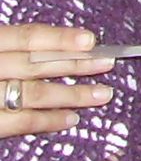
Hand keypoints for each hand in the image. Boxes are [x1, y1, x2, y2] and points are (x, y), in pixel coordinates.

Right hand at [0, 26, 114, 138]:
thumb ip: (13, 48)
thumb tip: (55, 46)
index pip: (26, 37)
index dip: (59, 38)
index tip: (90, 40)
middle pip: (36, 64)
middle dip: (75, 64)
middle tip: (108, 63)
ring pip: (33, 94)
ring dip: (71, 95)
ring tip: (103, 94)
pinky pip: (20, 123)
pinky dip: (47, 121)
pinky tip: (72, 120)